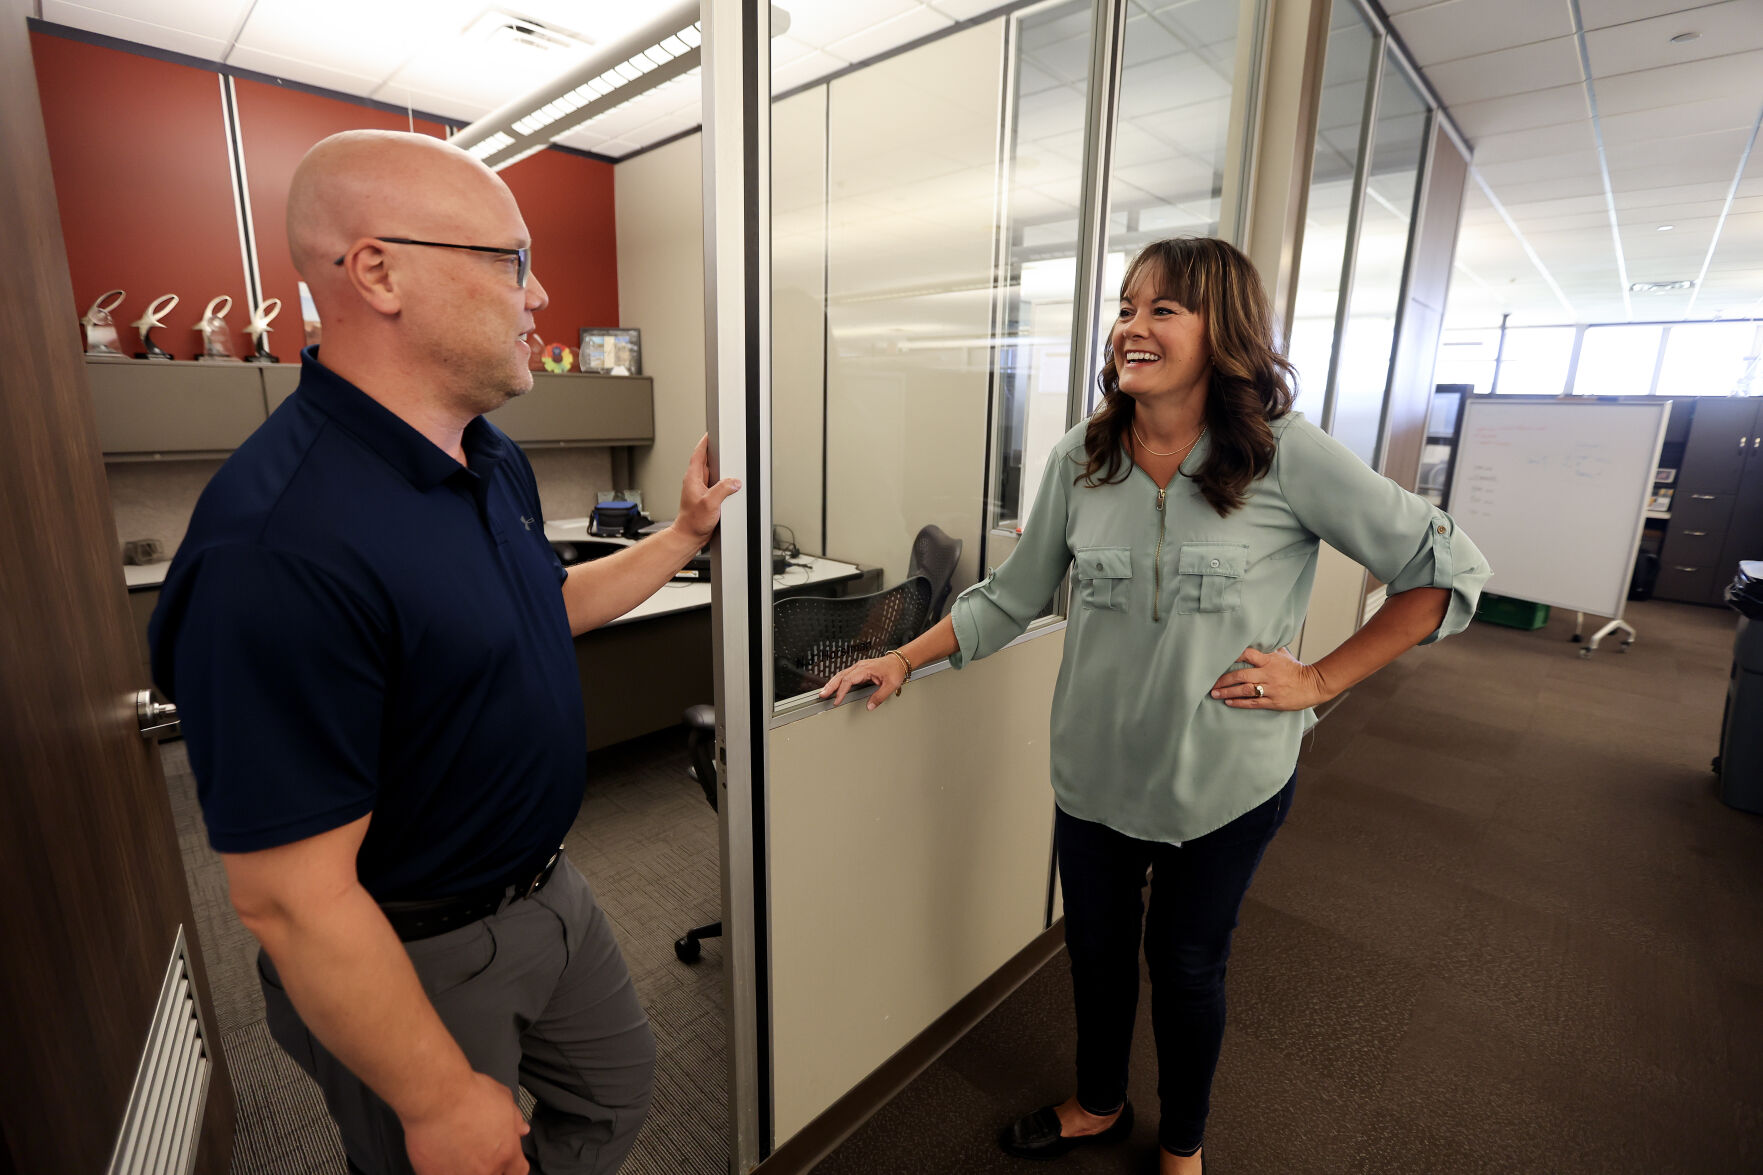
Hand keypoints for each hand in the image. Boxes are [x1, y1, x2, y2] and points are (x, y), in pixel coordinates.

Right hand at [403, 1071, 529, 1174]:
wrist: (437, 1098)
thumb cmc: (468, 1095)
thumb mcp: (503, 1098)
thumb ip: (515, 1119)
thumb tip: (521, 1128)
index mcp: (506, 1152)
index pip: (518, 1171)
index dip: (511, 1164)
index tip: (503, 1158)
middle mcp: (485, 1169)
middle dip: (488, 1164)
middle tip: (477, 1148)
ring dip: (464, 1166)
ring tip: (457, 1147)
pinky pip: (441, 1174)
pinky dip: (441, 1167)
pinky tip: (440, 1153)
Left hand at [673, 434, 741, 546]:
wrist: (690, 536)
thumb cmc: (693, 522)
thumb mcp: (710, 503)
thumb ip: (723, 490)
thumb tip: (733, 482)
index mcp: (692, 478)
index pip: (698, 454)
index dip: (705, 442)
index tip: (711, 433)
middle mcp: (695, 481)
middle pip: (707, 461)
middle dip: (717, 454)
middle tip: (726, 448)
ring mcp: (700, 489)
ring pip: (713, 473)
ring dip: (721, 470)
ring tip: (730, 469)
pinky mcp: (706, 497)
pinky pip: (716, 484)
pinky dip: (723, 482)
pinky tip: (729, 487)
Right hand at [818, 655, 907, 710]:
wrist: (899, 661)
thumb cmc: (895, 670)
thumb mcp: (890, 685)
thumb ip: (879, 697)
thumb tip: (870, 706)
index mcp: (865, 669)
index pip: (848, 680)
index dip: (841, 691)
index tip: (837, 700)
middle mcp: (860, 667)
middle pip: (840, 676)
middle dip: (830, 686)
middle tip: (822, 694)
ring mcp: (858, 667)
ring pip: (841, 674)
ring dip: (832, 683)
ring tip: (824, 691)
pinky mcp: (859, 669)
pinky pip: (845, 674)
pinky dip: (837, 681)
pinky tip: (834, 686)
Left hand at [1209, 646, 1329, 710]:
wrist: (1314, 685)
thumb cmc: (1295, 669)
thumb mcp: (1283, 655)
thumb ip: (1268, 649)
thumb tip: (1254, 639)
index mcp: (1269, 661)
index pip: (1248, 654)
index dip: (1233, 656)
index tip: (1219, 659)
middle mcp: (1268, 674)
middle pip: (1241, 676)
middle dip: (1223, 680)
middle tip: (1211, 683)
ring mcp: (1270, 689)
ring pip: (1245, 691)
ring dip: (1228, 693)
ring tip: (1215, 694)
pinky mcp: (1273, 702)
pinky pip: (1253, 703)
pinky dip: (1239, 703)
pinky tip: (1229, 703)